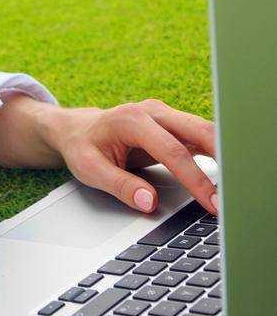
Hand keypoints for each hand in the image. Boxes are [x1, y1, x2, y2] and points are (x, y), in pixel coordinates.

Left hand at [53, 99, 217, 215]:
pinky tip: (228, 174)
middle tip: (233, 194)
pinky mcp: (174, 126)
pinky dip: (218, 154)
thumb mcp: (89, 169)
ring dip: (224, 156)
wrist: (78, 129)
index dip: (195, 179)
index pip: (172, 151)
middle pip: (198, 131)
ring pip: (204, 131)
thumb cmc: (83, 147)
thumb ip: (119, 185)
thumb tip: (148, 202)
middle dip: (222, 161)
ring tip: (236, 185)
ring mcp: (166, 117)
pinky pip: (200, 138)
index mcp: (132, 120)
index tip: (211, 202)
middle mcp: (154, 112)